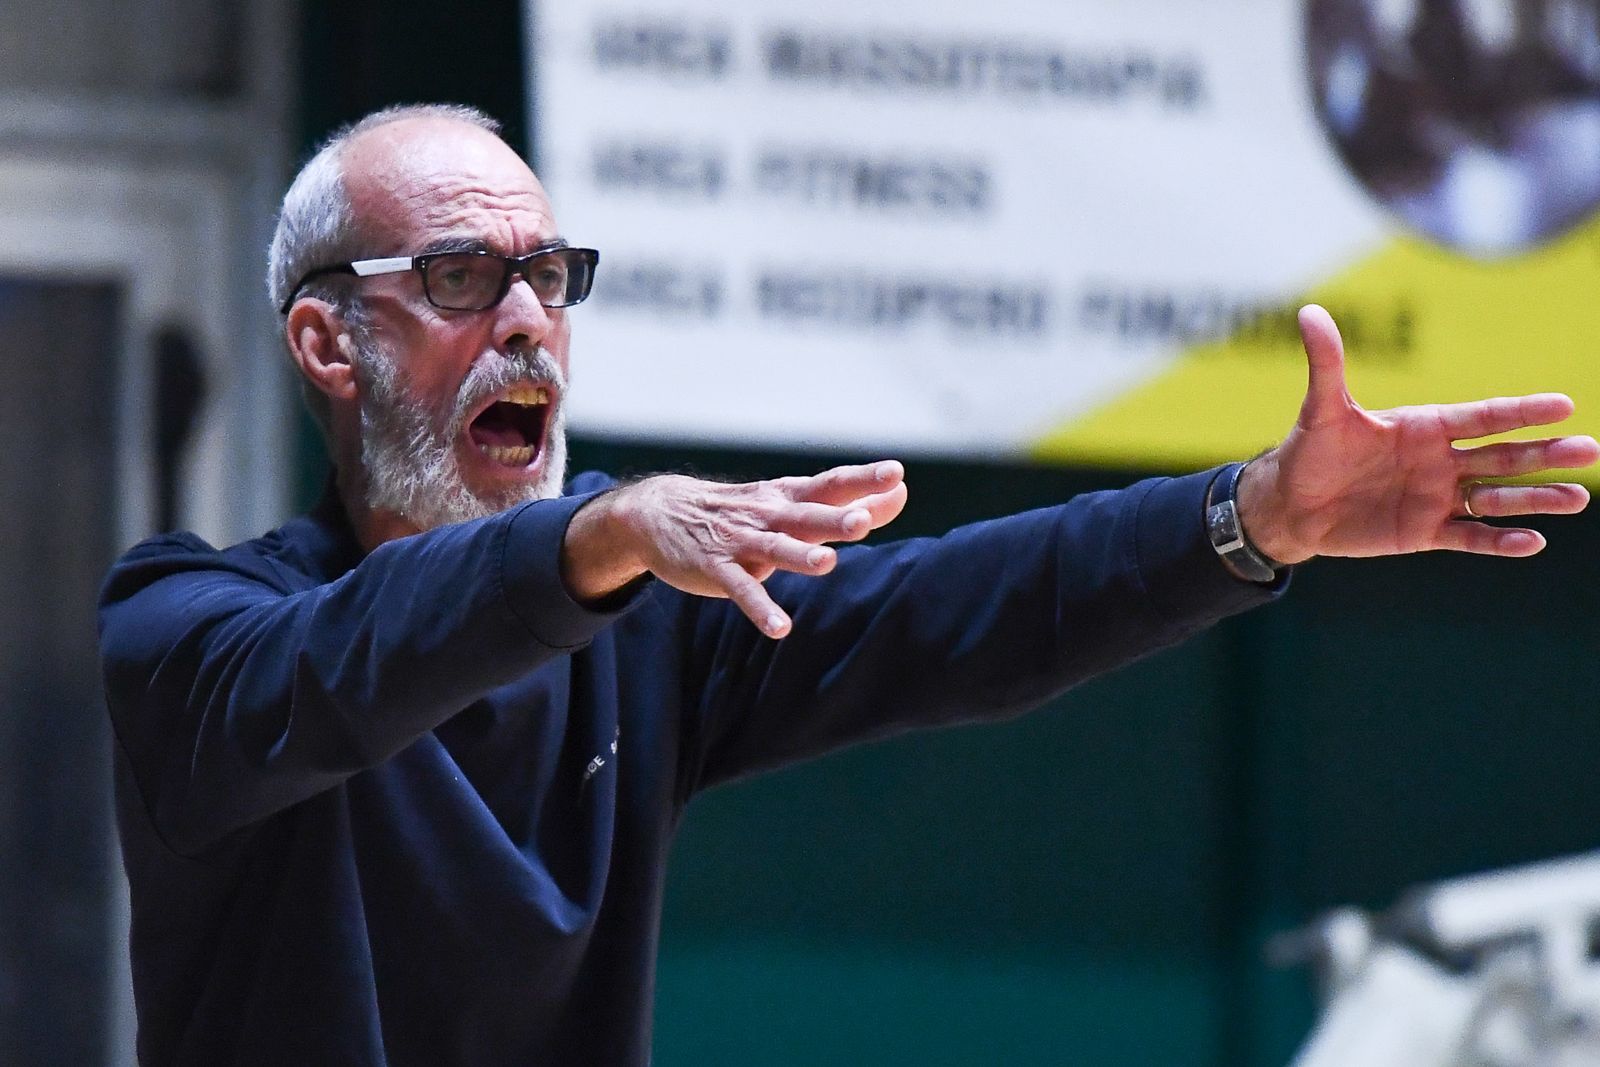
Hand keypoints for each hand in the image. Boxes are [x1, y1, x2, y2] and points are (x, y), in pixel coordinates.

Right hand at [562, 461, 908, 637]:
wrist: (658, 513)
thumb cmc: (742, 510)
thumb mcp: (789, 502)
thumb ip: (845, 503)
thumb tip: (900, 494)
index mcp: (788, 496)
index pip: (830, 484)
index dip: (862, 479)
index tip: (896, 473)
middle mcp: (768, 514)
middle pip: (807, 515)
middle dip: (834, 518)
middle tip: (862, 521)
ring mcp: (741, 541)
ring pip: (775, 548)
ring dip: (800, 555)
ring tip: (826, 563)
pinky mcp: (716, 568)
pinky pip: (741, 589)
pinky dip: (760, 608)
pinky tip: (780, 627)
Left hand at [1237, 305, 1597, 564]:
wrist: (1290, 504)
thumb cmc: (1309, 451)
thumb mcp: (1321, 408)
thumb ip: (1327, 363)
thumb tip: (1308, 312)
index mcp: (1425, 426)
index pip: (1483, 417)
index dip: (1521, 412)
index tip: (1564, 406)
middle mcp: (1440, 461)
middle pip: (1503, 456)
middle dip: (1545, 454)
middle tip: (1590, 450)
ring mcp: (1435, 497)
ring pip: (1496, 498)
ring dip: (1535, 498)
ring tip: (1577, 498)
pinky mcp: (1423, 532)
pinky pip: (1469, 537)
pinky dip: (1499, 541)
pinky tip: (1533, 541)